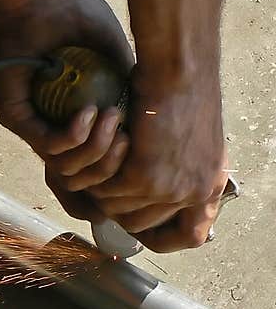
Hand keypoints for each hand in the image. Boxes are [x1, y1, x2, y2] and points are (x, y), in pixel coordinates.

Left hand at [0, 0, 134, 219]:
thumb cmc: (83, 24)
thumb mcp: (120, 67)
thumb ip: (135, 98)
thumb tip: (165, 136)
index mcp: (78, 126)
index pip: (98, 171)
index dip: (121, 175)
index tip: (145, 155)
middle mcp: (54, 132)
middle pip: (84, 180)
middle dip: (111, 166)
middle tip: (126, 137)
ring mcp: (34, 128)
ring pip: (66, 169)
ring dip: (94, 150)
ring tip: (109, 119)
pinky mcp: (16, 118)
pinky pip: (48, 146)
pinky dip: (72, 136)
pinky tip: (88, 114)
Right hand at [86, 66, 227, 250]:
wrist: (180, 71)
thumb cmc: (186, 93)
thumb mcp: (195, 143)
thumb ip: (183, 173)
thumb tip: (161, 199)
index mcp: (210, 186)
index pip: (190, 236)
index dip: (162, 236)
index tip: (144, 228)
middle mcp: (194, 193)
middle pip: (142, 226)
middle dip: (120, 209)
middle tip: (108, 186)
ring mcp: (169, 189)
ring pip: (118, 211)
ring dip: (104, 190)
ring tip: (103, 163)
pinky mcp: (143, 178)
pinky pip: (107, 193)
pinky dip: (97, 175)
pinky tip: (99, 152)